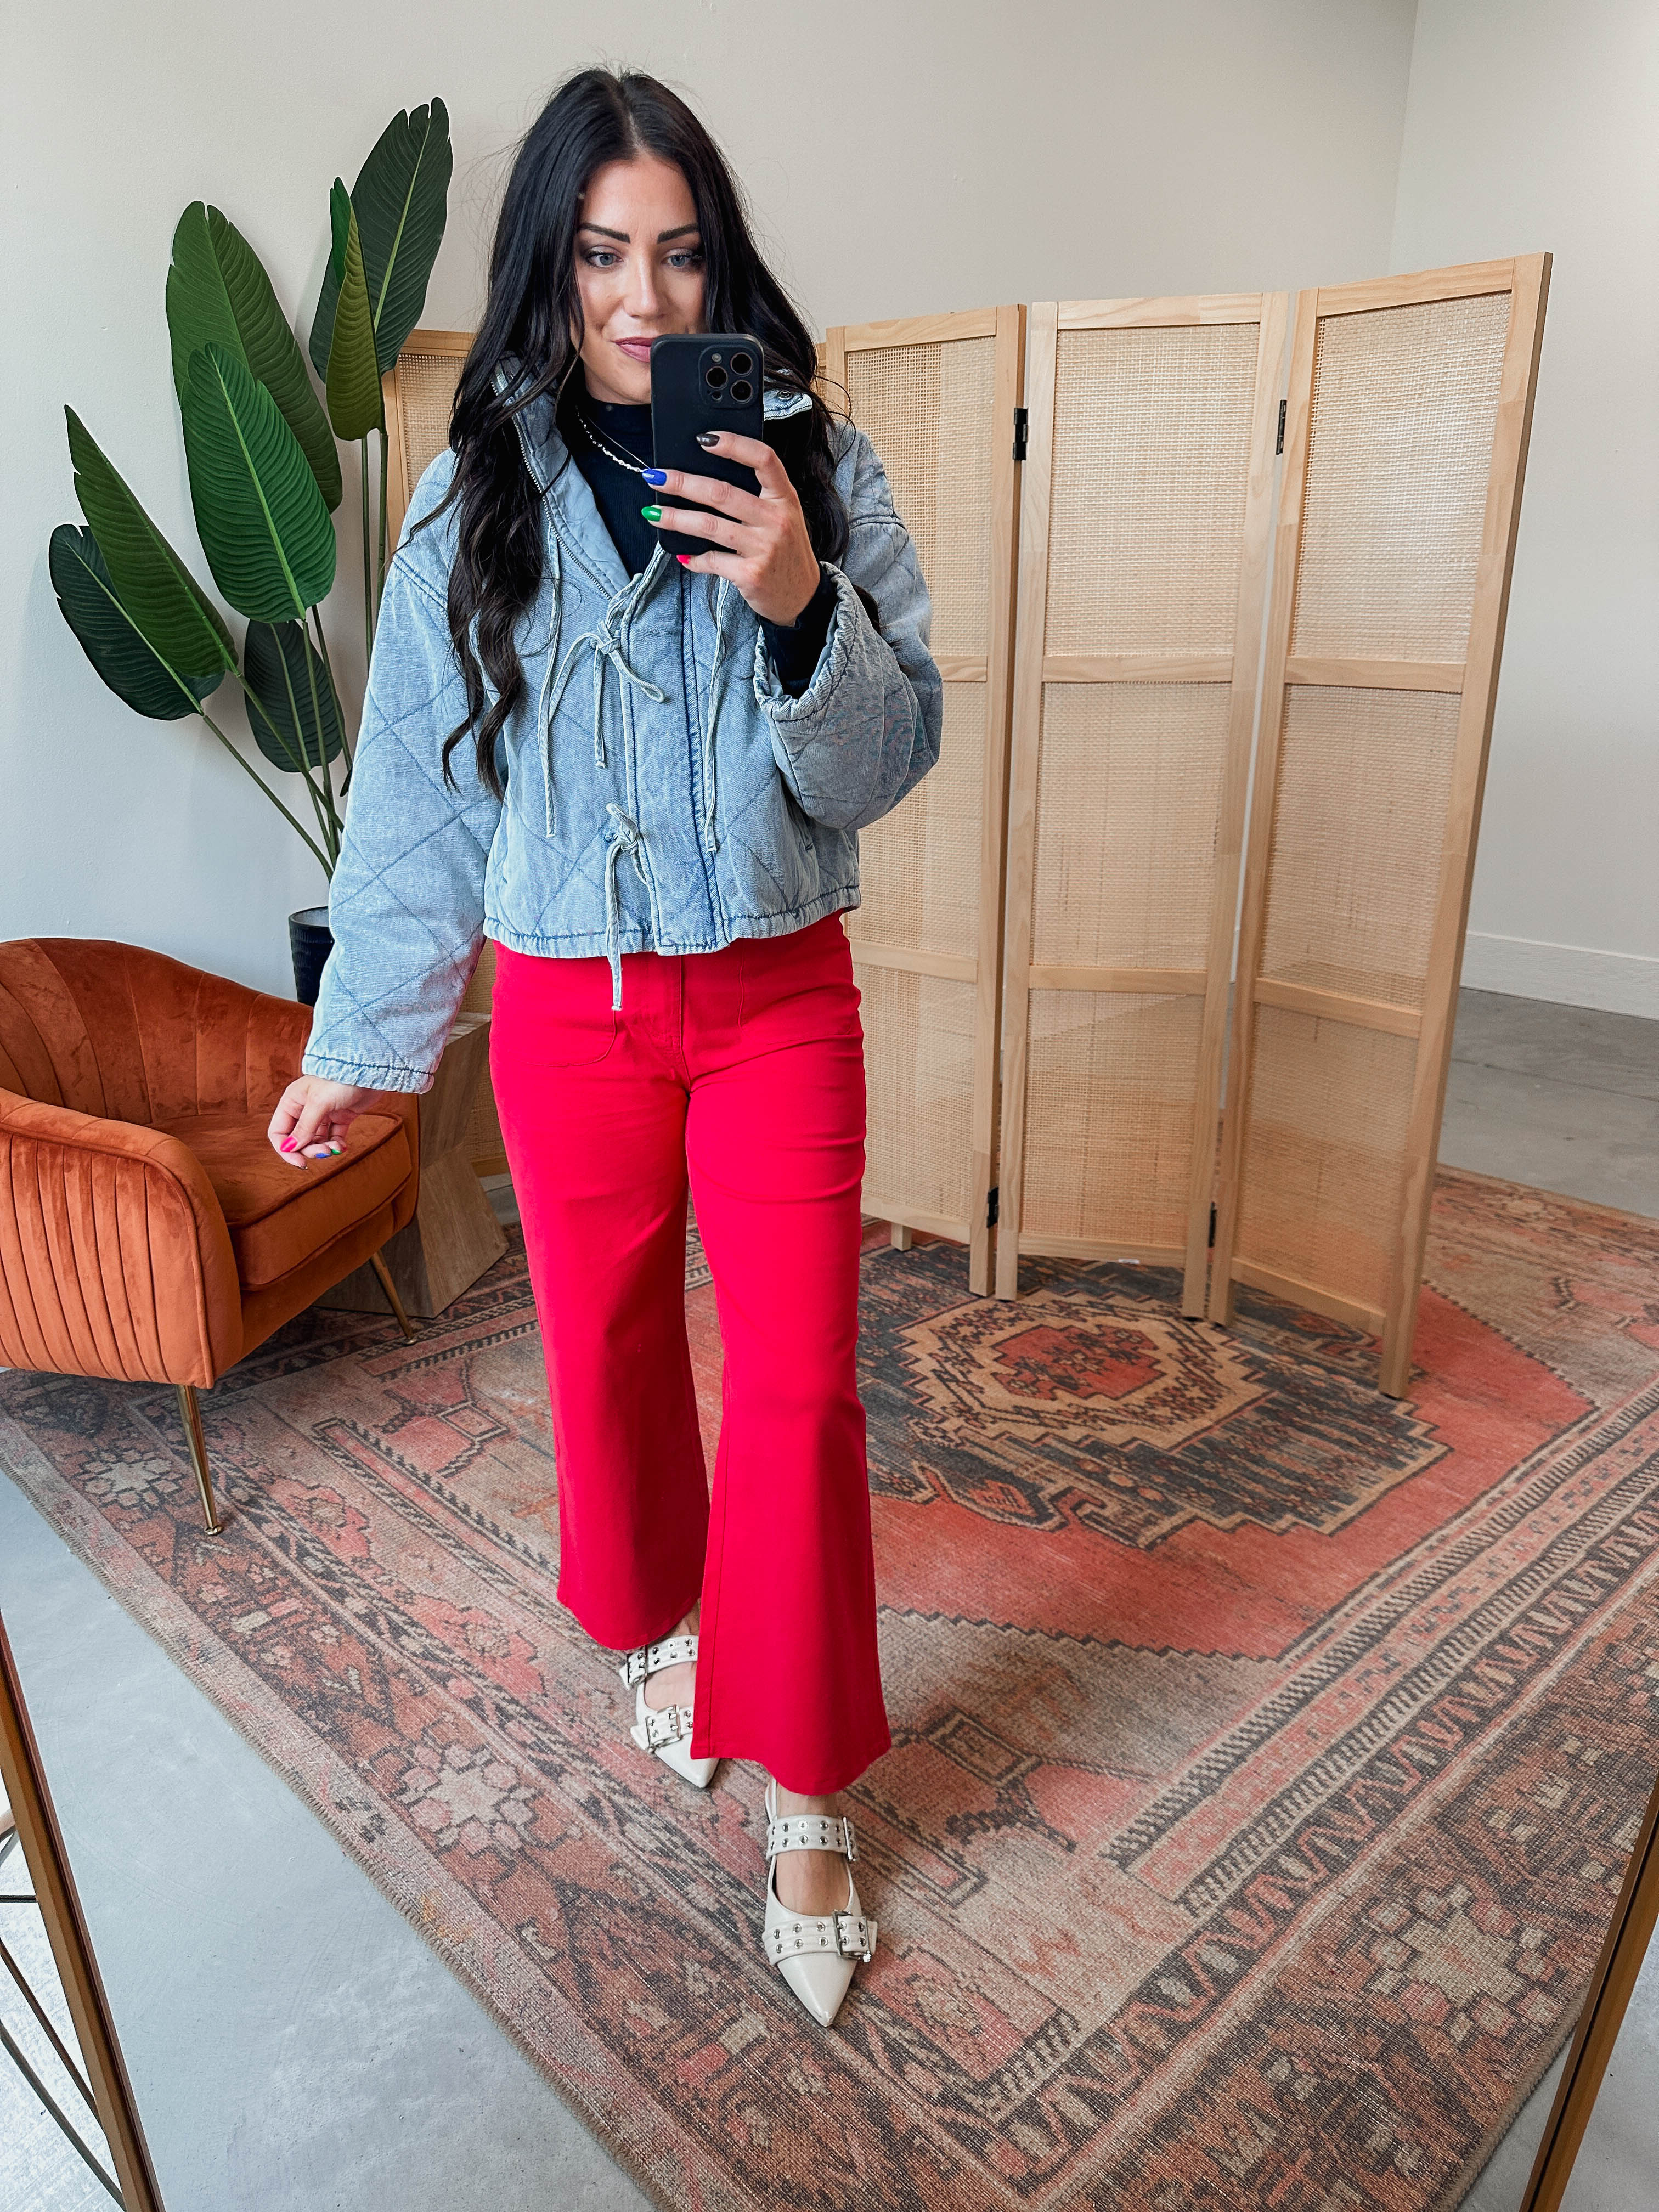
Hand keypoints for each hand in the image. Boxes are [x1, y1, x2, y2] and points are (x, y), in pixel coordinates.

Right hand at [266, 1076, 379, 1165]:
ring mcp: (322, 1113)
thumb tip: (290, 1148)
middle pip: (298, 1139)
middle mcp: (304, 1108)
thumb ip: (304, 1127)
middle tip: (324, 1152)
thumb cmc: (340, 1079)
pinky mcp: (340, 1116)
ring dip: (324, 1148)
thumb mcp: (319, 1103)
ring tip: (336, 1148)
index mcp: (292, 1102)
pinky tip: (342, 1147)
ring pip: (316, 1140)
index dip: (286, 1149)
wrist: (370, 1070)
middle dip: (310, 1149)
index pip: (278, 1132)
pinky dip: (336, 1144)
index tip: (300, 1162)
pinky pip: (333, 1137)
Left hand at [641, 433, 821, 624]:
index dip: (734, 444)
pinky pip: (712, 560)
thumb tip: (705, 481)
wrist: (802, 597)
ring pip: (709, 525)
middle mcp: (776, 520)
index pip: (763, 459)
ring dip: (675, 518)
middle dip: (682, 483)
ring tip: (652, 513)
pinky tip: (682, 555)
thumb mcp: (783, 517)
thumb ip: (757, 497)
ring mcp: (764, 548)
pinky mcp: (751, 574)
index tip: (703, 438)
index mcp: (784, 498)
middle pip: (721, 492)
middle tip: (656, 477)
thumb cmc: (786, 553)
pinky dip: (693, 558)